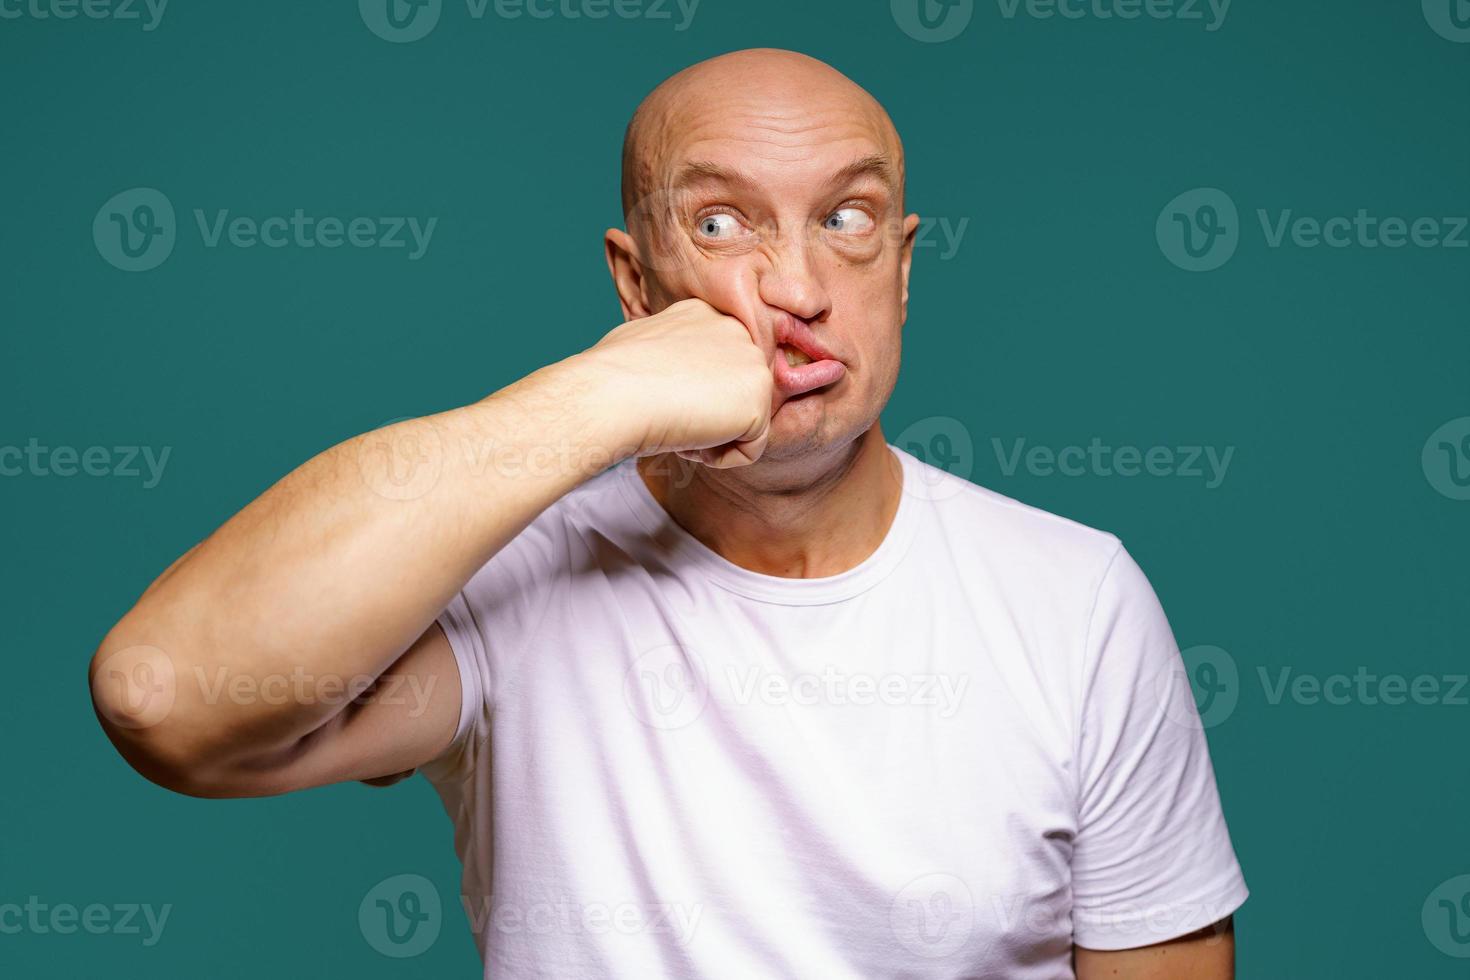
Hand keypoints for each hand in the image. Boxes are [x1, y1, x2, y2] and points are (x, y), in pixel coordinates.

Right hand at [581, 298, 773, 467]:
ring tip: (677, 425)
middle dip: (705, 416)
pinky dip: (719, 457)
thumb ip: (671, 354)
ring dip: (711, 437)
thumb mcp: (642, 347)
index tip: (658, 398)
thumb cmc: (611, 376)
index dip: (688, 396)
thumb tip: (669, 374)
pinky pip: (750, 448)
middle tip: (668, 415)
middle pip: (734, 396)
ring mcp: (753, 363)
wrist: (612, 395)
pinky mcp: (760, 399)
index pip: (716, 370)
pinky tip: (690, 439)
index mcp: (706, 313)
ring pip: (745, 422)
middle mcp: (737, 331)